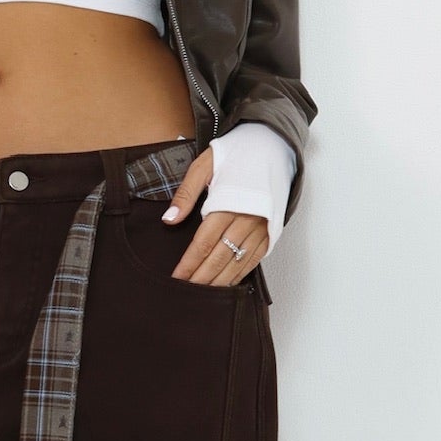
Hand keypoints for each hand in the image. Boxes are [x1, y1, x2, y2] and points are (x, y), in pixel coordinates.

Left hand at [159, 147, 268, 286]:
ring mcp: (261, 227)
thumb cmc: (236, 154)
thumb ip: (186, 194)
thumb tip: (169, 220)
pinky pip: (254, 259)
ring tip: (204, 295)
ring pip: (237, 263)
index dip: (188, 264)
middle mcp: (246, 219)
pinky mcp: (271, 231)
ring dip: (220, 282)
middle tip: (186, 294)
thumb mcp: (204, 166)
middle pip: (219, 258)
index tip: (176, 278)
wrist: (272, 145)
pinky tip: (227, 284)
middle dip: (201, 279)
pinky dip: (240, 274)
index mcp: (227, 204)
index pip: (202, 244)